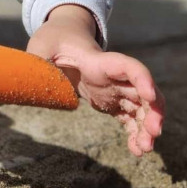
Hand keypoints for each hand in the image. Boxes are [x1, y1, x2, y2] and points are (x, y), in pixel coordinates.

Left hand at [26, 5, 164, 156]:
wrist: (63, 38)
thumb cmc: (53, 39)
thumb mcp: (41, 45)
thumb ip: (38, 60)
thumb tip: (33, 78)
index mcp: (98, 61)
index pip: (127, 66)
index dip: (142, 79)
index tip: (149, 96)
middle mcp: (114, 76)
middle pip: (143, 91)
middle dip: (153, 112)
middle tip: (152, 134)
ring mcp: (115, 89)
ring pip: (141, 108)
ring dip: (147, 128)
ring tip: (143, 149)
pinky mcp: (112, 101)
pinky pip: (131, 119)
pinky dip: (136, 133)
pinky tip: (136, 150)